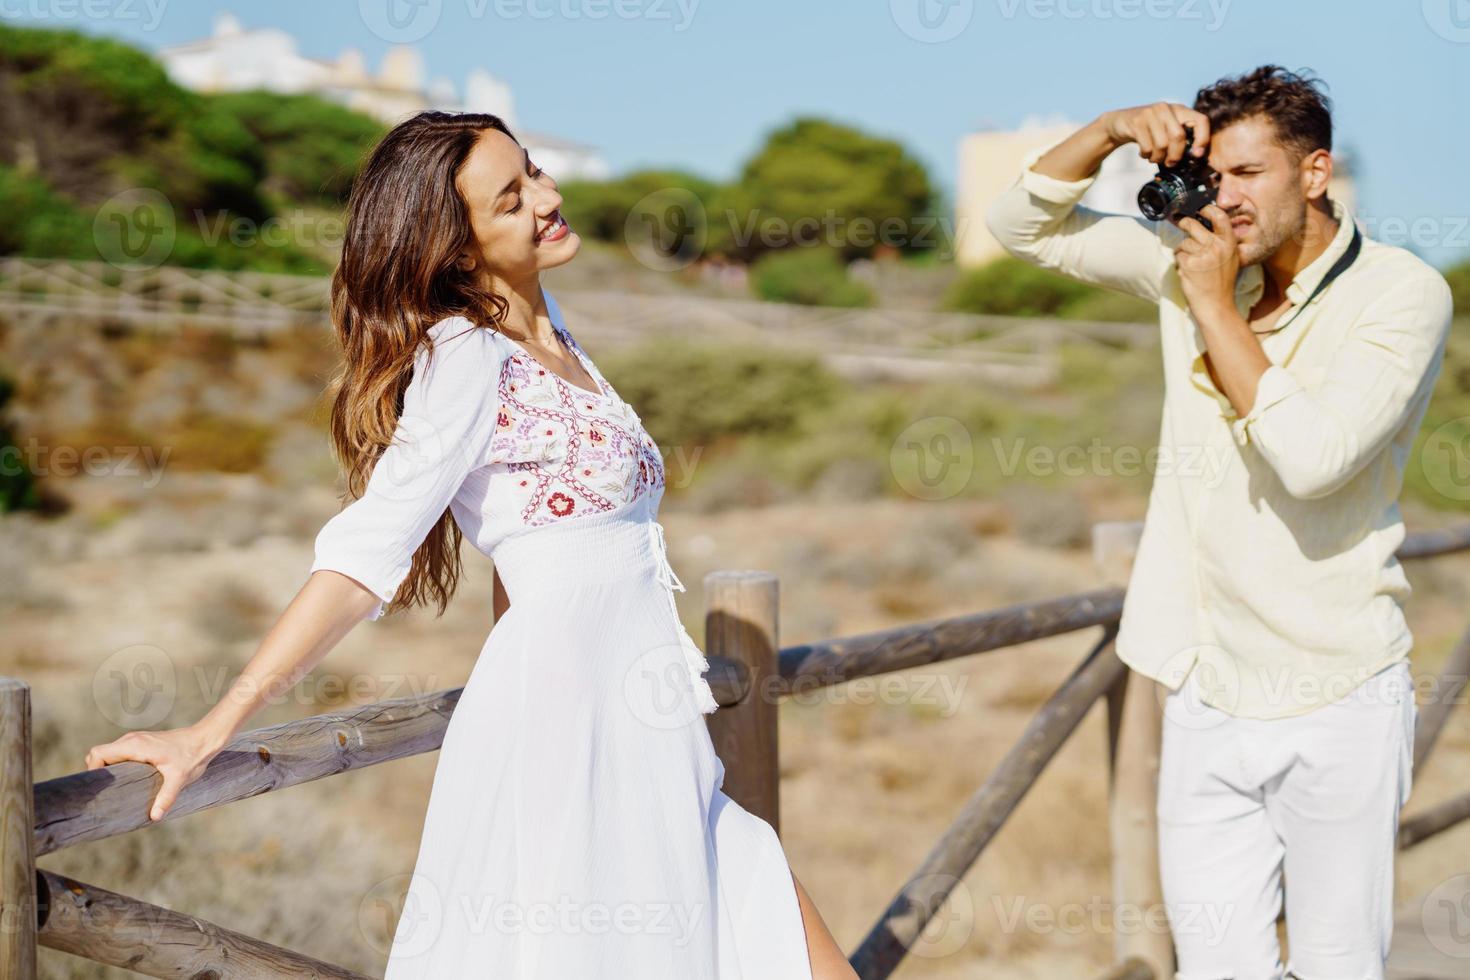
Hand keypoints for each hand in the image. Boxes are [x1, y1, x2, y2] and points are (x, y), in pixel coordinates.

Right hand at [85, 723, 228, 821]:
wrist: (206, 738)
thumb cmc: (192, 756)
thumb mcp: (179, 778)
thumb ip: (166, 797)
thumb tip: (154, 817)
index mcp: (134, 745)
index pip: (98, 753)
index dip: (92, 770)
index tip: (100, 789)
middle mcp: (131, 740)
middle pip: (99, 754)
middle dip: (98, 773)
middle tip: (106, 794)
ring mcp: (137, 740)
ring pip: (110, 754)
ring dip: (108, 769)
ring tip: (116, 790)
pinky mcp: (143, 743)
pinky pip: (121, 753)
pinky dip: (117, 765)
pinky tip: (128, 781)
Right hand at [1100, 102, 1212, 165]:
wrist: (1120, 123)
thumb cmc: (1149, 130)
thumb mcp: (1167, 129)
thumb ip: (1181, 138)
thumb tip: (1196, 156)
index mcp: (1179, 110)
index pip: (1201, 121)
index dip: (1203, 139)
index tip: (1197, 154)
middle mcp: (1166, 108)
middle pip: (1179, 136)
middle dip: (1175, 155)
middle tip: (1170, 163)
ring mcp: (1150, 113)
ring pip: (1162, 144)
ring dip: (1158, 158)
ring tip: (1154, 158)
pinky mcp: (1136, 122)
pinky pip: (1147, 147)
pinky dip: (1146, 155)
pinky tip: (1144, 153)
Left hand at [1173, 204, 1239, 318]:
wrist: (1216, 305)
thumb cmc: (1222, 283)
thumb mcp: (1231, 259)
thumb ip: (1222, 243)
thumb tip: (1207, 226)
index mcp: (1229, 243)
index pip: (1220, 217)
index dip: (1209, 210)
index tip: (1202, 210)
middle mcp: (1216, 246)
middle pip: (1193, 226)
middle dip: (1185, 224)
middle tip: (1182, 223)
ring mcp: (1202, 255)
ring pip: (1184, 243)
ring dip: (1182, 251)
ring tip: (1190, 263)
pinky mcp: (1188, 264)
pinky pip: (1178, 255)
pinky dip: (1179, 262)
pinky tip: (1187, 271)